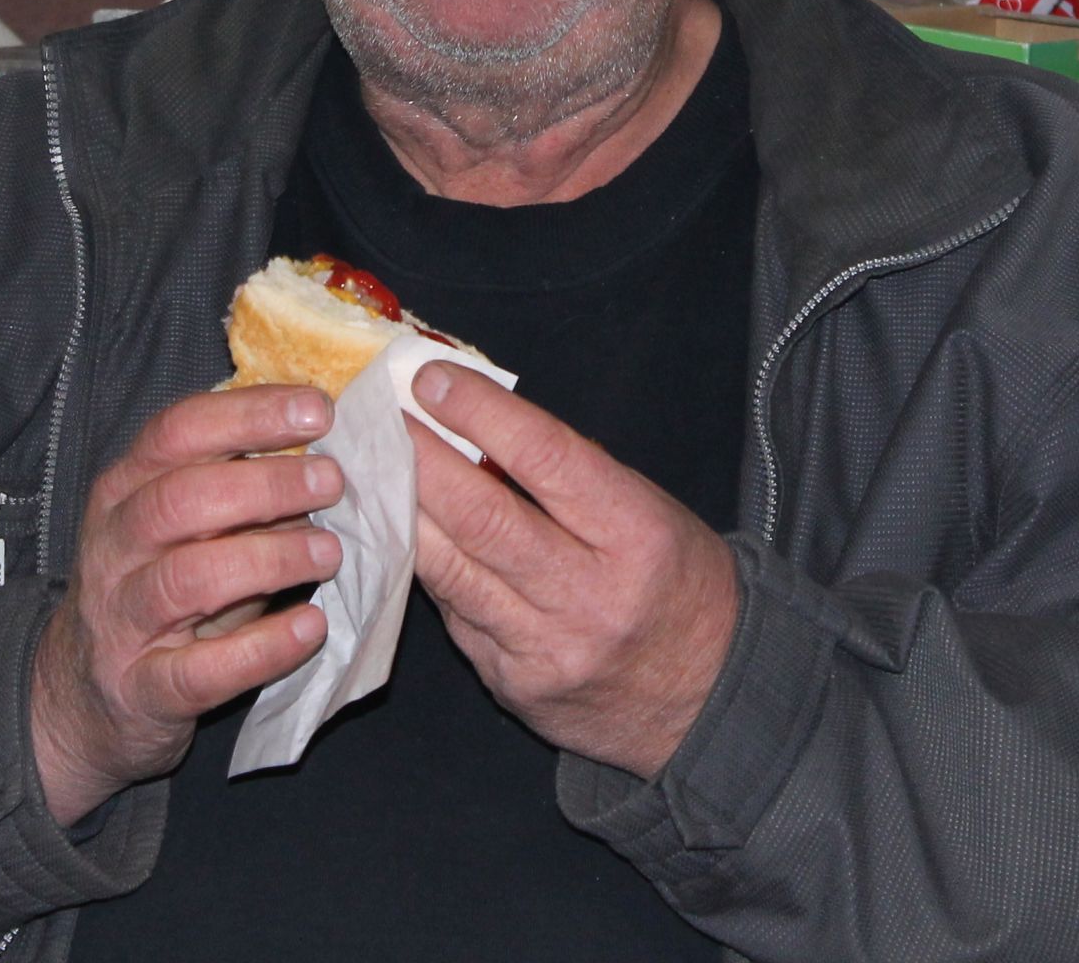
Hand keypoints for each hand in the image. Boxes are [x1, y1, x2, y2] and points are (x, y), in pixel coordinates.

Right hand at [30, 385, 343, 825]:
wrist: (86, 696)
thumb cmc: (161, 593)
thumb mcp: (190, 530)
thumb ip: (244, 490)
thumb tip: (333, 453)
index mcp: (124, 489)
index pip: (178, 431)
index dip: (250, 414)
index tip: (318, 411)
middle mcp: (113, 547)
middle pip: (180, 499)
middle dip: (265, 483)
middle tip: (332, 483)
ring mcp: (121, 621)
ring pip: (187, 578)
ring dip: (269, 558)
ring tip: (328, 553)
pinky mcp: (141, 689)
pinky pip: (199, 670)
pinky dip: (262, 648)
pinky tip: (310, 627)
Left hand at [407, 363, 738, 779]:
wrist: (706, 698)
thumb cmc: (677, 584)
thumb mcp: (650, 513)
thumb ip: (572, 478)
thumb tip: (478, 430)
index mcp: (636, 536)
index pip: (545, 458)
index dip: (481, 413)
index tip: (433, 380)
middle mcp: (589, 595)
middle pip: (482, 518)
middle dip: (421, 459)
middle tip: (382, 417)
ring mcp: (545, 648)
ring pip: (451, 571)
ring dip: (404, 513)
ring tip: (372, 469)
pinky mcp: (513, 684)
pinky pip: (456, 615)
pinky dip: (430, 570)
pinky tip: (407, 535)